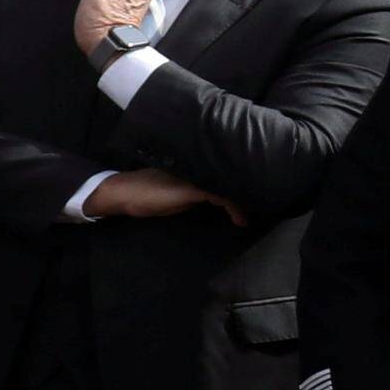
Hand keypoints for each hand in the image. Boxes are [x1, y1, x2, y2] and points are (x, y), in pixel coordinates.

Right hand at [79, 167, 241, 223]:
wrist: (124, 193)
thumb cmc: (146, 195)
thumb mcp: (176, 195)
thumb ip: (193, 193)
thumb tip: (213, 198)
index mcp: (195, 170)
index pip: (224, 172)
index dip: (240, 182)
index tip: (255, 194)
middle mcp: (198, 170)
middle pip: (230, 176)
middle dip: (248, 187)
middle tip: (265, 201)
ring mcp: (196, 178)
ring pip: (229, 184)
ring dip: (243, 199)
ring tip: (255, 212)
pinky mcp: (193, 189)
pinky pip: (221, 196)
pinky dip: (233, 208)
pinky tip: (239, 220)